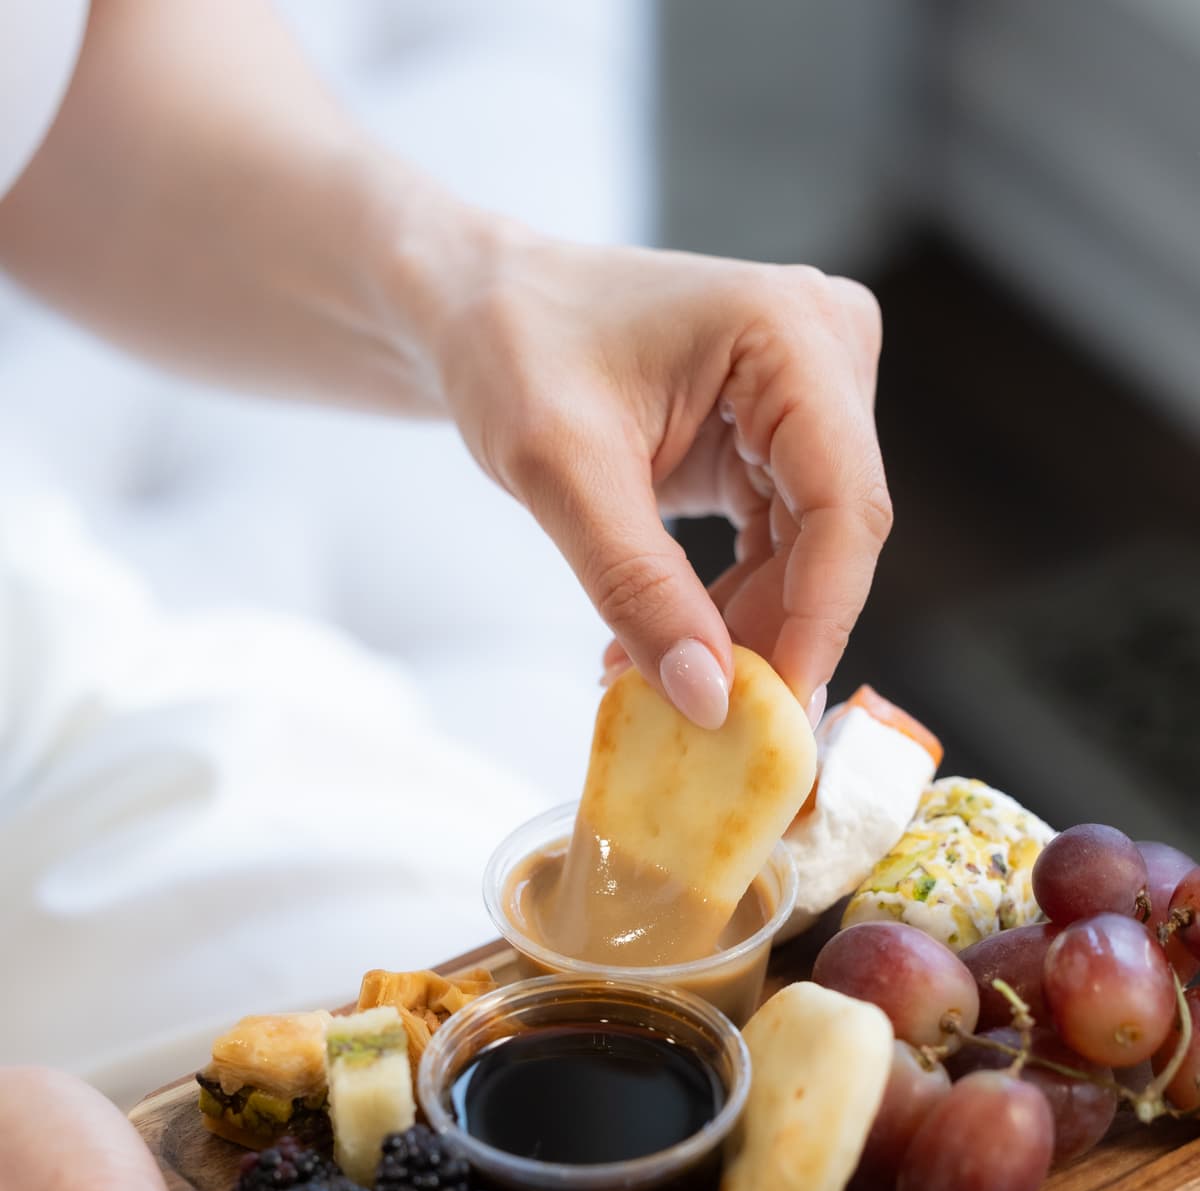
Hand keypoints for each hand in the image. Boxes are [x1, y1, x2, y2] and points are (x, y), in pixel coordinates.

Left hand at [433, 235, 890, 727]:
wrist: (481, 307)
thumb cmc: (511, 347)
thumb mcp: (561, 472)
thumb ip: (638, 587)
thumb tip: (710, 698)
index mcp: (791, 331)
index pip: (846, 505)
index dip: (817, 620)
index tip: (771, 711)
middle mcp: (826, 352)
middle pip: (835, 536)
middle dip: (771, 634)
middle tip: (700, 715)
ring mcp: (812, 394)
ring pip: (810, 554)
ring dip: (741, 627)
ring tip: (650, 675)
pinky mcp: (783, 437)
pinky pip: (781, 545)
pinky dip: (726, 604)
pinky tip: (662, 642)